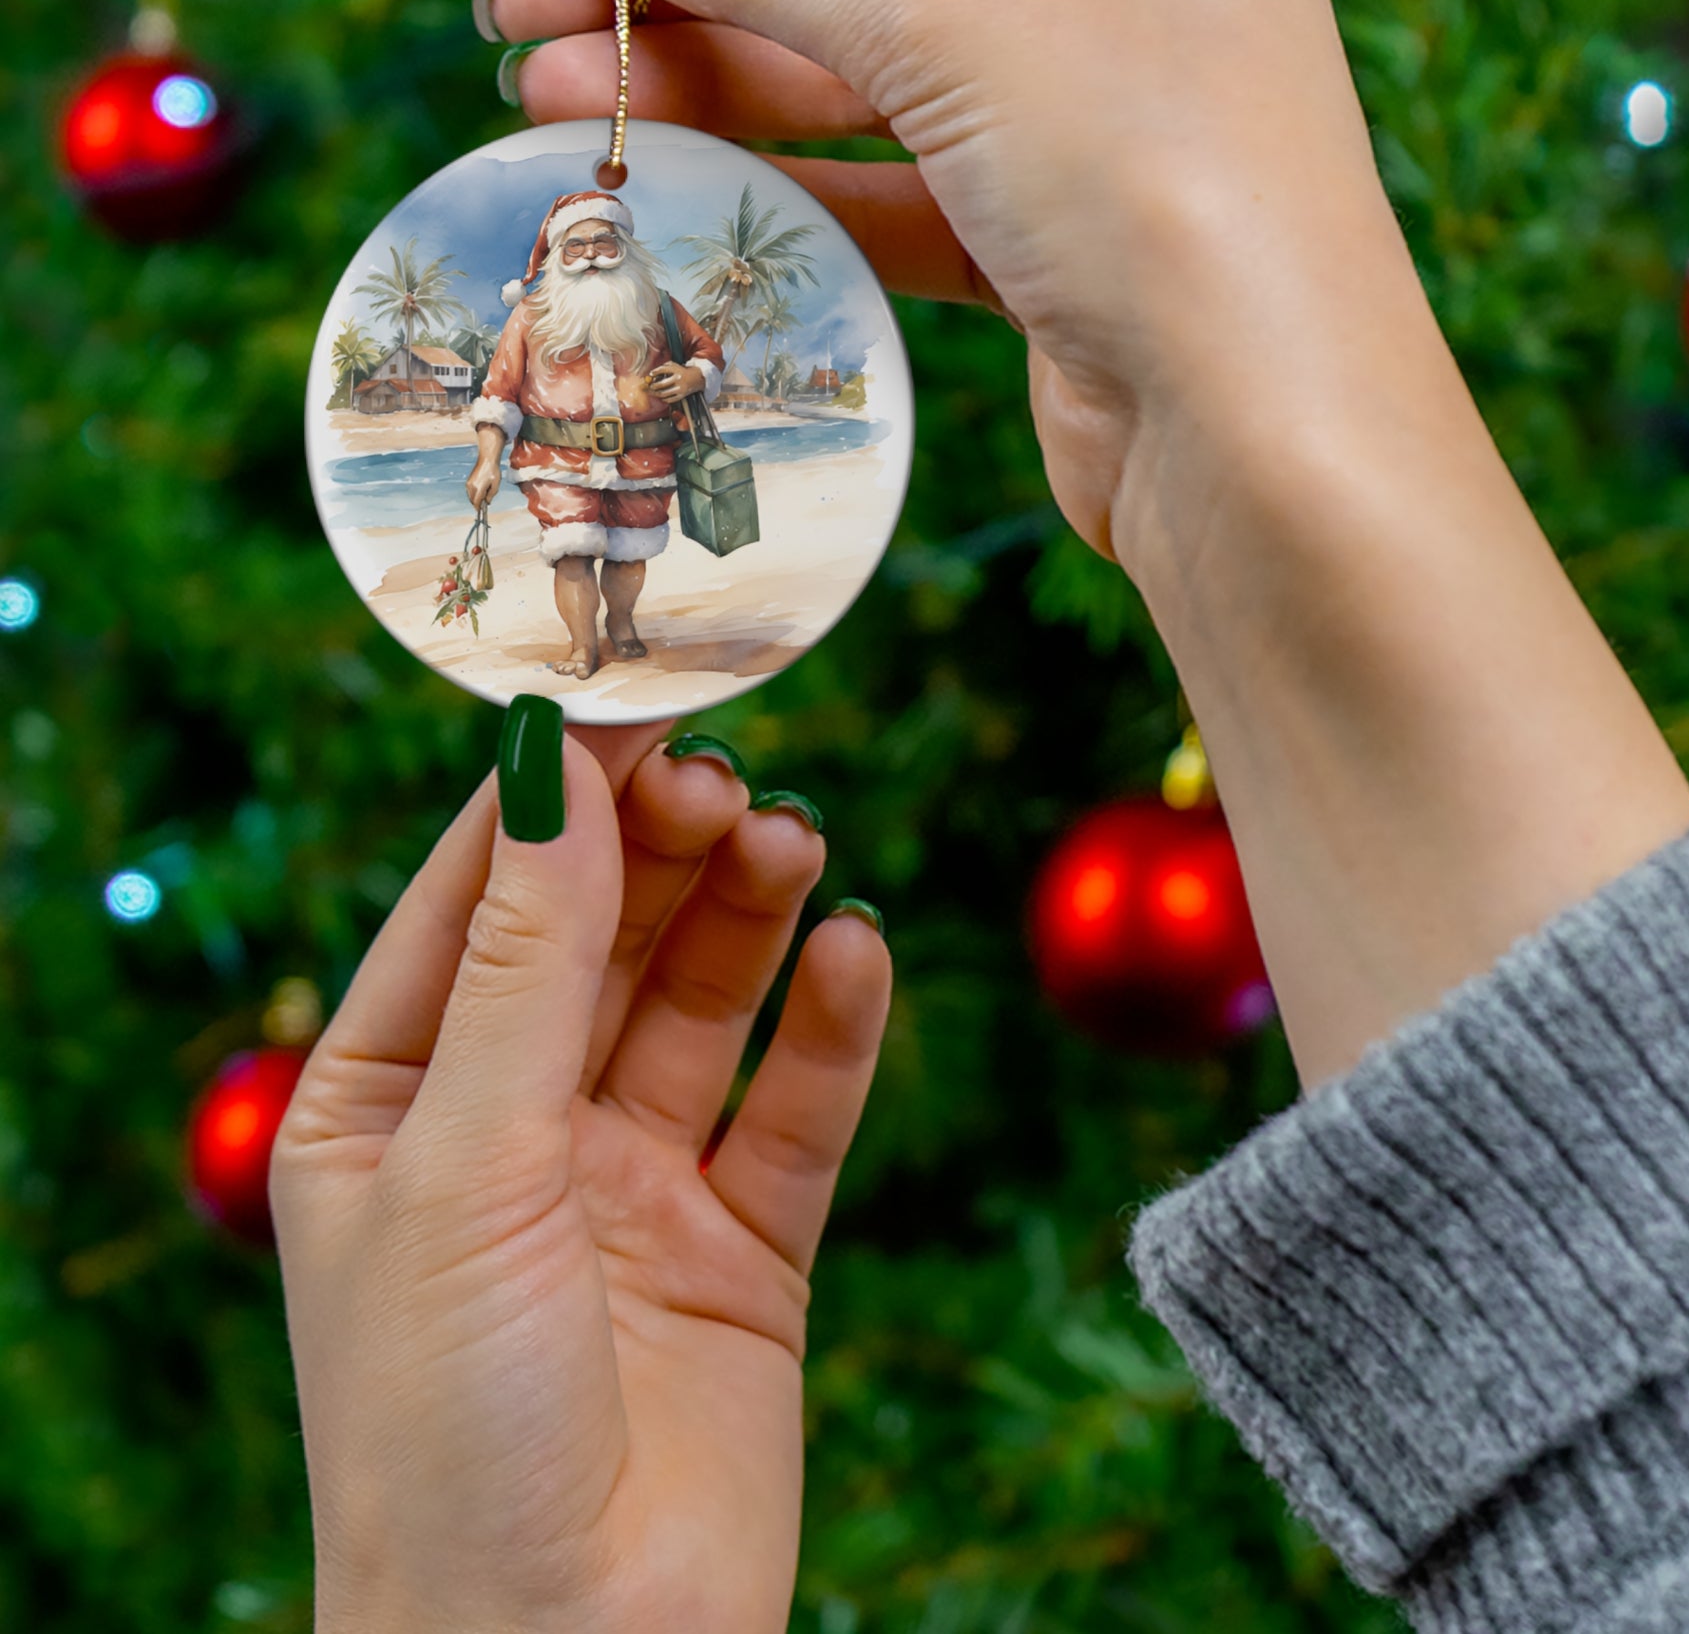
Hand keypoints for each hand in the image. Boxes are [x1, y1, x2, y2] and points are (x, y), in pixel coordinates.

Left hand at [272, 729, 890, 1633]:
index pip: (475, 903)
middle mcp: (512, 1133)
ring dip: (750, 916)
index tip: (632, 700)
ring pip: (703, 1005)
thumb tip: (549, 764)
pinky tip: (856, 952)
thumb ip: (525, 961)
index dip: (552, 800)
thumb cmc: (445, 1430)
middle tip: (730, 778)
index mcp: (390, 1106)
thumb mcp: (463, 1163)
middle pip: (602, 939)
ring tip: (795, 843)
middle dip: (662, 851)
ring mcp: (632, 1188)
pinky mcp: (744, 1249)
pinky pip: (795, 1109)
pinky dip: (831, 1027)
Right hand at [466, 427, 503, 509]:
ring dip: (476, 498)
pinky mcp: (468, 481)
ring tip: (486, 493)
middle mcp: (471, 487)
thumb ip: (491, 495)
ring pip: (470, 496)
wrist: (487, 460)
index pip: (477, 503)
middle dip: (478, 503)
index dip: (479, 508)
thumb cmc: (493, 471)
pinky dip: (474, 494)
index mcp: (478, 488)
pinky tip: (482, 490)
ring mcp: (469, 483)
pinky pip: (470, 491)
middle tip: (486, 502)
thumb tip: (487, 502)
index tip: (481, 512)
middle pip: (473, 501)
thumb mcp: (496, 485)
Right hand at [491, 0, 1393, 562]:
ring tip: (548, 97)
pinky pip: (893, 184)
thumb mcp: (952, 25)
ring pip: (864, 76)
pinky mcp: (1054, 236)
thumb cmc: (1157, 182)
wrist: (1264, 442)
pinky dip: (784, 183)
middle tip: (519, 10)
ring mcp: (1090, 111)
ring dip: (709, 85)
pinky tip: (664, 176)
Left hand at [646, 361, 705, 403]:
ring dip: (655, 393)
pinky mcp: (682, 395)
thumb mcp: (674, 365)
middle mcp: (678, 379)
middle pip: (661, 384)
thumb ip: (663, 367)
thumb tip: (652, 375)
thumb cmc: (682, 371)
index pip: (662, 370)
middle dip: (652, 386)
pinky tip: (661, 396)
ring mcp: (680, 388)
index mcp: (676, 370)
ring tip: (651, 392)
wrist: (697, 378)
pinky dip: (663, 398)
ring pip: (663, 393)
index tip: (650, 374)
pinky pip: (669, 399)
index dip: (654, 372)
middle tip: (648, 386)